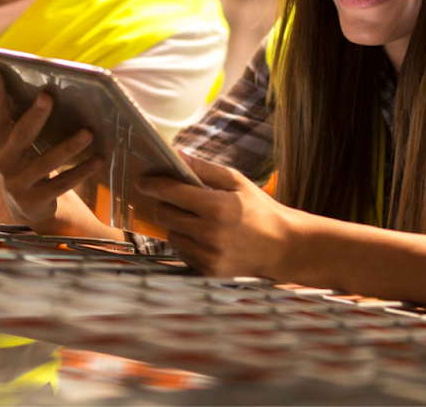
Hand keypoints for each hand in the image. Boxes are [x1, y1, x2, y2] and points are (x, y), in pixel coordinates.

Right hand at [0, 68, 102, 229]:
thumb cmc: (19, 159)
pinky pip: (60, 185)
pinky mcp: (35, 200)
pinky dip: (80, 172)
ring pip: (45, 163)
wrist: (23, 205)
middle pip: (20, 135)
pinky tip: (97, 160)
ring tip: (88, 133)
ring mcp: (18, 182)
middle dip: (35, 116)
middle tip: (48, 96)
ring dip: (68, 147)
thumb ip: (0, 109)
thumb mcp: (6, 138)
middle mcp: (3, 160)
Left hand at [137, 153, 303, 278]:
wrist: (283, 247)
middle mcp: (209, 234)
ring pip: (171, 235)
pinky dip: (187, 243)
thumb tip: (175, 154)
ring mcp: (208, 256)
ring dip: (177, 224)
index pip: (170, 192)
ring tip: (197, 219)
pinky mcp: (208, 272)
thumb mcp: (236, 181)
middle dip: (164, 203)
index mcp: (216, 207)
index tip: (143, 180)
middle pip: (164, 215)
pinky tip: (205, 237)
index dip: (152, 184)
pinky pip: (182, 253)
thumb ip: (203, 169)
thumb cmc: (259, 209)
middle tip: (174, 198)